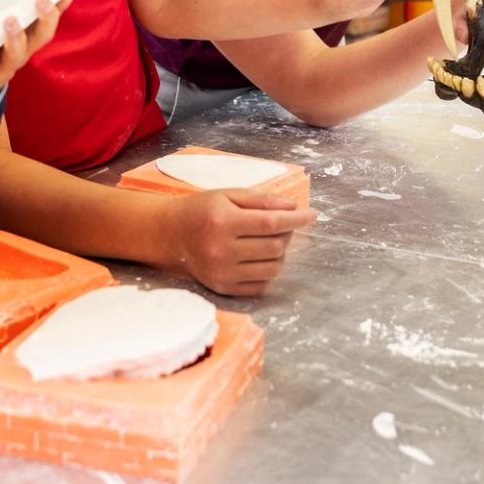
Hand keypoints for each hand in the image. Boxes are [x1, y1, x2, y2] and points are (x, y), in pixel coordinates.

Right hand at [161, 188, 316, 296]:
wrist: (171, 234)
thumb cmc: (202, 210)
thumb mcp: (228, 194)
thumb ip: (261, 200)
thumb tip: (292, 208)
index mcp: (223, 223)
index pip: (271, 223)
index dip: (296, 219)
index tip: (312, 215)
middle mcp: (222, 251)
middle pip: (276, 247)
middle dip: (288, 233)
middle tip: (282, 223)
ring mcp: (223, 274)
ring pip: (273, 268)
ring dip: (280, 252)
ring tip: (269, 239)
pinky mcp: (224, 289)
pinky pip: (262, 285)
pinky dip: (268, 270)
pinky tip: (259, 256)